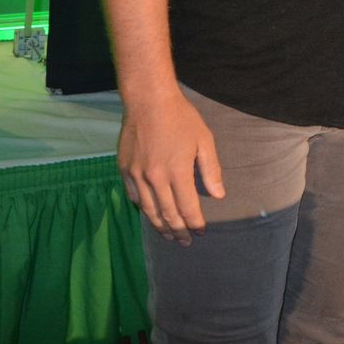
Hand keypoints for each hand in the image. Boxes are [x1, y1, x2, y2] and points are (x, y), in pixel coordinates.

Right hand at [117, 88, 224, 245]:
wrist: (148, 101)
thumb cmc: (181, 118)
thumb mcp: (204, 140)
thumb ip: (211, 170)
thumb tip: (218, 196)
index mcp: (177, 172)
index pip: (187, 208)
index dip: (195, 223)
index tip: (201, 232)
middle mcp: (155, 178)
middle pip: (168, 214)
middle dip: (178, 230)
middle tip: (185, 241)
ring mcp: (137, 176)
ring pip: (149, 210)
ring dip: (159, 226)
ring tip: (168, 236)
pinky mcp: (125, 170)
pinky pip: (134, 197)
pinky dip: (144, 209)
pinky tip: (151, 215)